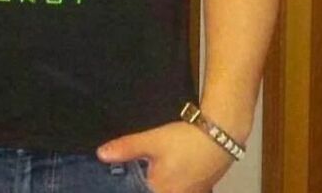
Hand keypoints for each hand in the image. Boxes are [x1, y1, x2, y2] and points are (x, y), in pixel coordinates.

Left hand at [97, 121, 233, 192]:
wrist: (221, 135)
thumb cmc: (185, 140)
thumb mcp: (153, 140)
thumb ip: (127, 148)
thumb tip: (100, 154)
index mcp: (160, 192)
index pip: (138, 191)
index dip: (132, 186)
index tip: (126, 178)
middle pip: (155, 190)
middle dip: (146, 183)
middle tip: (146, 165)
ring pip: (172, 191)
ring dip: (163, 183)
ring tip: (159, 167)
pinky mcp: (203, 189)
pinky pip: (184, 190)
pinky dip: (177, 185)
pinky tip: (175, 171)